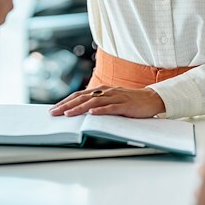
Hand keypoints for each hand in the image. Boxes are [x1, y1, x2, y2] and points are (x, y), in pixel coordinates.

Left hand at [49, 86, 165, 117]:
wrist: (150, 99)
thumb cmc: (129, 101)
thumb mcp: (110, 100)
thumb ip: (97, 102)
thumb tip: (80, 110)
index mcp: (100, 90)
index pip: (79, 95)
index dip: (66, 101)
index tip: (54, 109)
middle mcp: (105, 91)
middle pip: (82, 97)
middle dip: (67, 105)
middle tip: (55, 113)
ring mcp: (115, 97)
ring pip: (93, 102)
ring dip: (79, 108)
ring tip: (68, 114)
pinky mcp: (124, 105)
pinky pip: (111, 107)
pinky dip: (100, 110)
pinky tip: (92, 114)